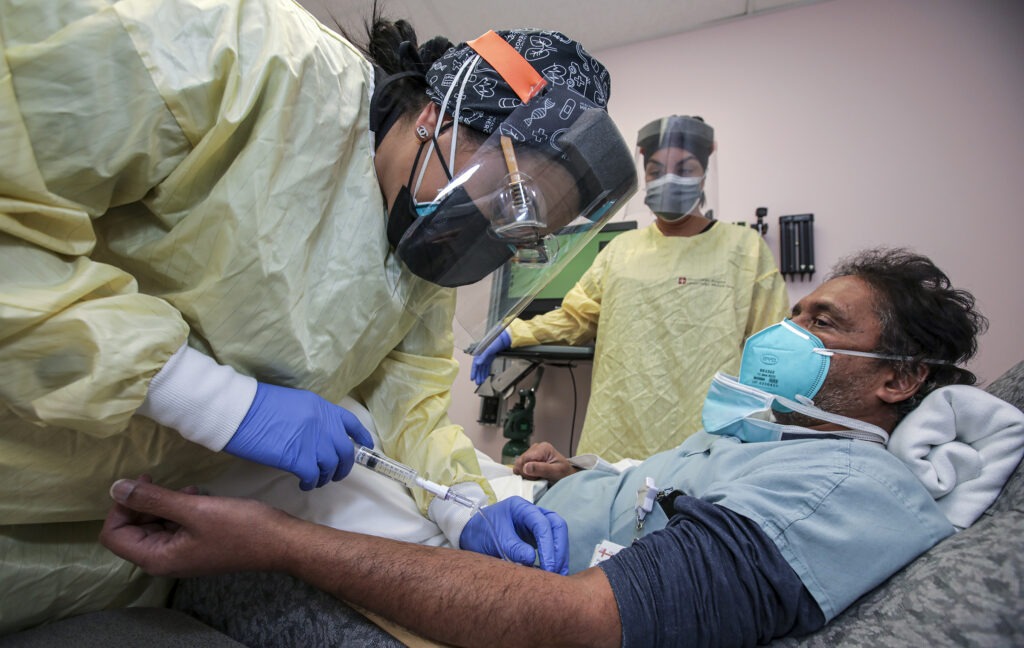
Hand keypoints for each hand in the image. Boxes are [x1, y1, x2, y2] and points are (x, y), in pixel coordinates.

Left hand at [99, 476, 291, 576]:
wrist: (280, 542)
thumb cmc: (238, 527)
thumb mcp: (194, 509)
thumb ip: (153, 499)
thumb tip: (116, 488)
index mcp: (156, 558)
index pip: (114, 534)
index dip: (122, 507)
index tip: (145, 484)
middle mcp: (163, 560)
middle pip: (132, 529)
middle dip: (144, 503)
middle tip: (164, 482)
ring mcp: (180, 553)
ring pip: (153, 524)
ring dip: (163, 503)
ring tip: (187, 490)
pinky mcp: (195, 545)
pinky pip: (173, 525)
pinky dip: (178, 508)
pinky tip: (197, 495)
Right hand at [225, 382, 373, 489]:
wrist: (238, 411)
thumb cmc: (257, 406)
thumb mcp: (293, 404)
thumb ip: (311, 418)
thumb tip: (317, 436)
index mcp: (321, 407)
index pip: (351, 423)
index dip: (361, 438)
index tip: (364, 447)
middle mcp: (323, 424)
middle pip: (345, 451)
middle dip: (344, 466)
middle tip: (335, 474)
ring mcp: (312, 441)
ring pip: (331, 466)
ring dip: (325, 476)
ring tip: (315, 480)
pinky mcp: (298, 458)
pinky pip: (313, 476)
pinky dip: (311, 483)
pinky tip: (304, 484)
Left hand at [459, 496, 568, 574]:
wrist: (471, 534)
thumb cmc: (481, 532)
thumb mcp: (494, 539)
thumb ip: (512, 548)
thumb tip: (531, 559)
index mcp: (521, 507)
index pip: (542, 524)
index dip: (548, 546)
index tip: (548, 566)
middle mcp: (533, 513)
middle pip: (557, 526)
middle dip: (558, 550)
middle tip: (555, 572)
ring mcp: (536, 524)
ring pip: (558, 535)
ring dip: (560, 556)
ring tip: (558, 576)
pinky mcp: (537, 537)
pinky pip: (552, 544)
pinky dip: (555, 558)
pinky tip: (554, 573)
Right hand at [470, 330, 510, 384]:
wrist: (503, 338)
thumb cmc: (495, 341)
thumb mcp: (489, 349)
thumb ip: (483, 356)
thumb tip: (477, 363)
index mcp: (479, 352)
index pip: (475, 364)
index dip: (473, 371)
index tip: (472, 378)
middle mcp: (482, 355)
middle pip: (478, 367)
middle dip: (478, 375)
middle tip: (478, 383)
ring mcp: (486, 356)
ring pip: (483, 368)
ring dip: (482, 374)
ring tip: (481, 381)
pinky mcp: (490, 357)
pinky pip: (487, 366)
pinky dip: (486, 371)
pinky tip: (486, 376)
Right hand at [513, 442, 576, 483]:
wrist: (567, 475)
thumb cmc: (564, 474)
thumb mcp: (556, 472)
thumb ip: (541, 469)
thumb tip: (526, 467)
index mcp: (543, 448)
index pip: (525, 459)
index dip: (526, 471)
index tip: (536, 478)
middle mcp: (536, 447)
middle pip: (520, 461)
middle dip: (526, 472)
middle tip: (538, 478)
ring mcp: (532, 452)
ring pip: (519, 464)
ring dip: (526, 473)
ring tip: (538, 476)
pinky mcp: (530, 457)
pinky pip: (521, 466)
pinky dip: (525, 473)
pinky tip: (535, 475)